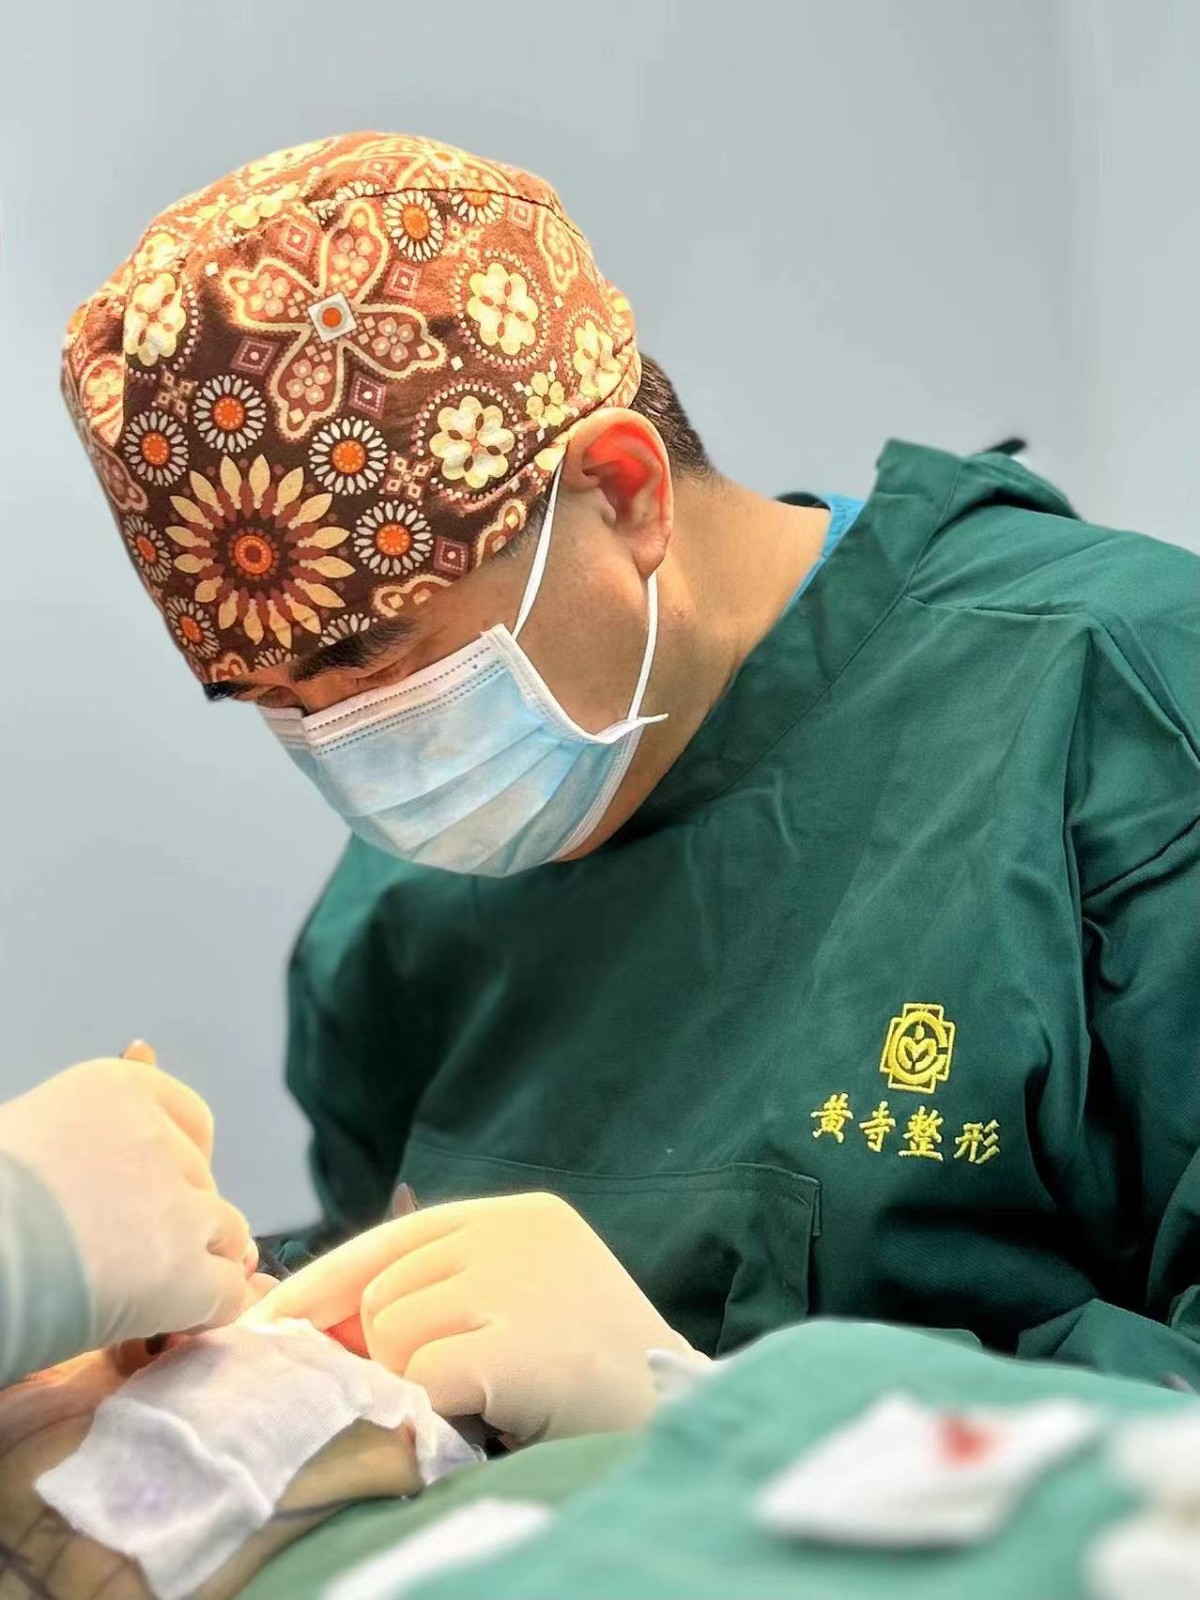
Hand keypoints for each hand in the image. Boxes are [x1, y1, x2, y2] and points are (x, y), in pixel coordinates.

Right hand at [0, 1047, 254, 1345]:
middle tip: (122, 1251)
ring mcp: (179, 1207)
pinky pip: (227, 1293)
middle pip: (202, 1181)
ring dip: (196, 1261)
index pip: (190, 1120)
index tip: (154, 1190)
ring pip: (227, 1232)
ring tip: (139, 1288)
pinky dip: (206, 1311)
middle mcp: (159, 1138)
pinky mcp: (185, 1274)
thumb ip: (98, 1116)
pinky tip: (167, 1320)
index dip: (178, 1161)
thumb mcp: (34, 1127)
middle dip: (175, 1217)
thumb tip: (145, 1047)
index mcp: (118, 1089)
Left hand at [248, 1191, 696, 1443]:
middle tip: (443, 1387)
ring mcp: (517, 1281)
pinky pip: (423, 1378)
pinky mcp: (515, 1342)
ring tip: (489, 1397)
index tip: (264, 1327)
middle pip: (382, 1292)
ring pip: (393, 1334)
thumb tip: (320, 1327)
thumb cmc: (592, 1373)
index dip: (321, 1285)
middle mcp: (514, 1232)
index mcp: (517, 1216)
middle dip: (386, 1351)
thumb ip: (444, 1292)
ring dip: (422, 1381)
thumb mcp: (521, 1303)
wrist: (677, 1418)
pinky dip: (441, 1408)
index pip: (390, 1238)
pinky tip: (495, 1413)